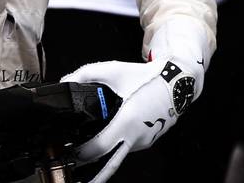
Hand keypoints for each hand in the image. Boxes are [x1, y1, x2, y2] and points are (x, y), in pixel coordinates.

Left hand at [62, 18, 208, 182]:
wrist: (178, 82)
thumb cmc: (147, 78)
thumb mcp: (113, 70)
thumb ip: (84, 74)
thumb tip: (66, 81)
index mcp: (127, 121)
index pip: (100, 147)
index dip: (82, 152)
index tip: (69, 152)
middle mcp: (137, 136)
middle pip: (110, 164)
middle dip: (92, 174)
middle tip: (75, 173)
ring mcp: (144, 141)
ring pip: (118, 154)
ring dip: (102, 156)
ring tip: (84, 154)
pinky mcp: (147, 140)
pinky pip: (127, 147)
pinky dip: (115, 146)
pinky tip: (104, 142)